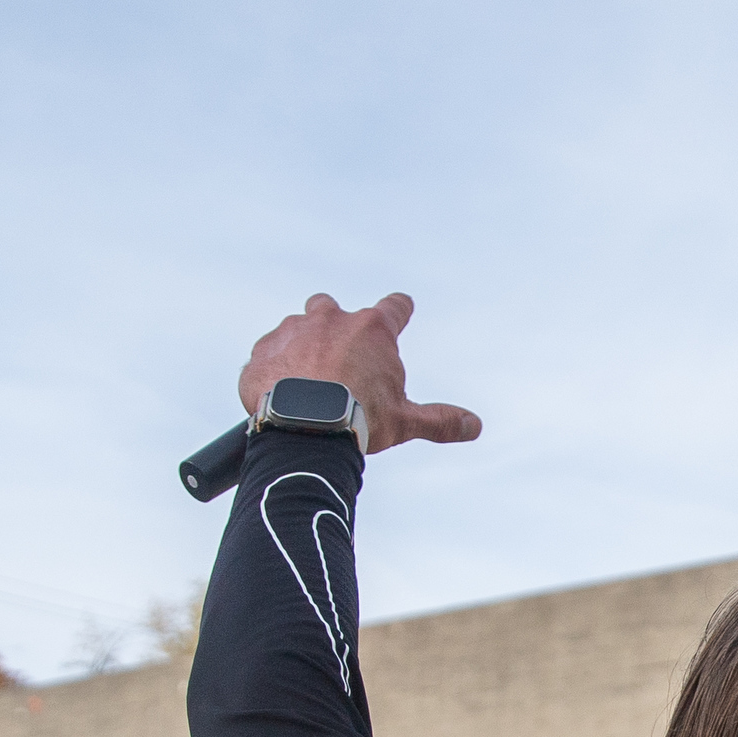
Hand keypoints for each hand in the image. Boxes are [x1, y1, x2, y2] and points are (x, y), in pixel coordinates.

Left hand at [238, 293, 483, 453]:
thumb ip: (439, 420)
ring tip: (306, 384)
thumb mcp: (405, 421)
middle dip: (336, 328)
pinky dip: (274, 369)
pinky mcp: (263, 350)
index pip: (395, 307)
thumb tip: (475, 426)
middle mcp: (331, 319)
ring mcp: (293, 330)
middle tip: (339, 362)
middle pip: (334, 310)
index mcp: (372, 330)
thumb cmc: (358, 419)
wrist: (303, 429)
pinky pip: (269, 355)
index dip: (400, 310)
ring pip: (298, 329)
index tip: (401, 309)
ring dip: (302, 348)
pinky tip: (281, 394)